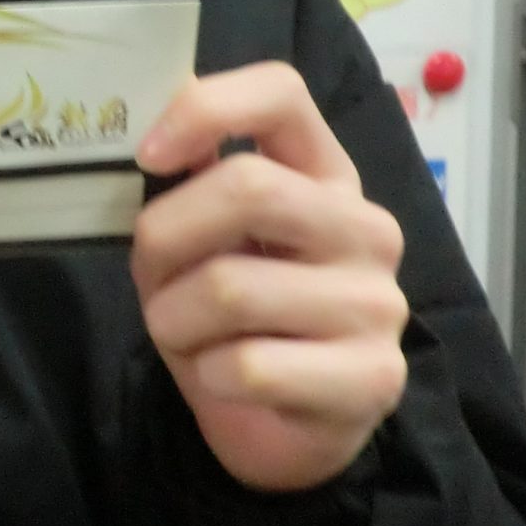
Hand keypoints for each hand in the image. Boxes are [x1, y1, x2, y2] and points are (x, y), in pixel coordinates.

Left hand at [130, 62, 408, 491]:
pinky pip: (250, 366)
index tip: (148, 155)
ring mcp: (377, 303)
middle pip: (249, 188)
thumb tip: (158, 119)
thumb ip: (194, 178)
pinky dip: (207, 376)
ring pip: (230, 287)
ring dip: (173, 320)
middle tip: (149, 277)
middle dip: (165, 237)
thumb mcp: (207, 240)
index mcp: (326, 175)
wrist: (285, 430)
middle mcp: (365, 228)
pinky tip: (222, 381)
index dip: (206, 108)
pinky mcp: (371, 378)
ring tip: (185, 337)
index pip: (282, 94)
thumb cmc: (237, 320)